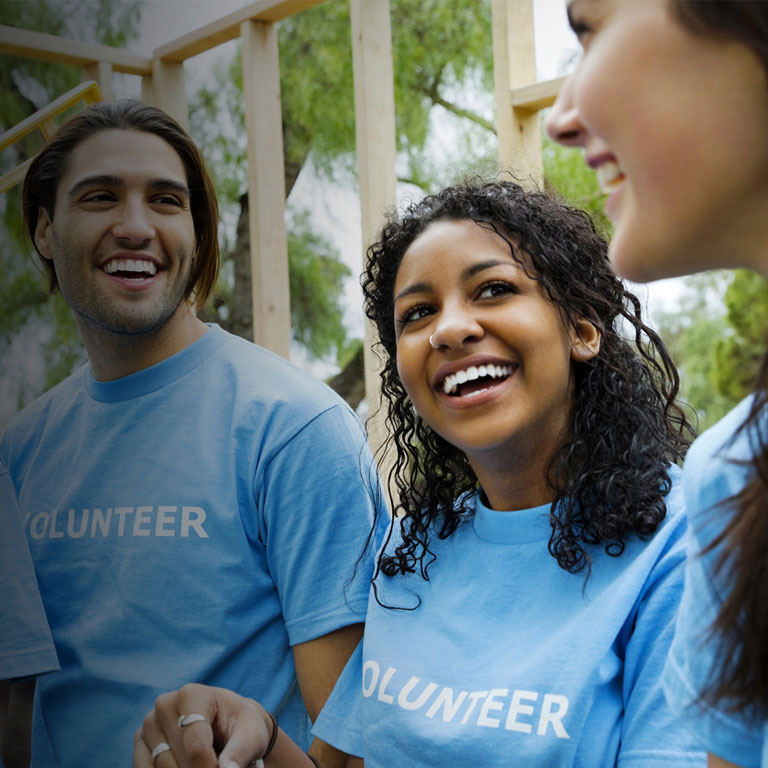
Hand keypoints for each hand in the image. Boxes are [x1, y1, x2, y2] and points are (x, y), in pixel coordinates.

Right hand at [133, 683, 273, 767]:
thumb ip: (240, 752)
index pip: (196, 746)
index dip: (210, 767)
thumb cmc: (241, 728)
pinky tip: (184, 763)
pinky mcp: (140, 741)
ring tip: (204, 760)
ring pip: (162, 767)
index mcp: (191, 694)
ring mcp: (149, 723)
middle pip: (179, 759)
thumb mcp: (252, 735)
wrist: (227, 726)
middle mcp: (165, 705)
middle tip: (216, 763)